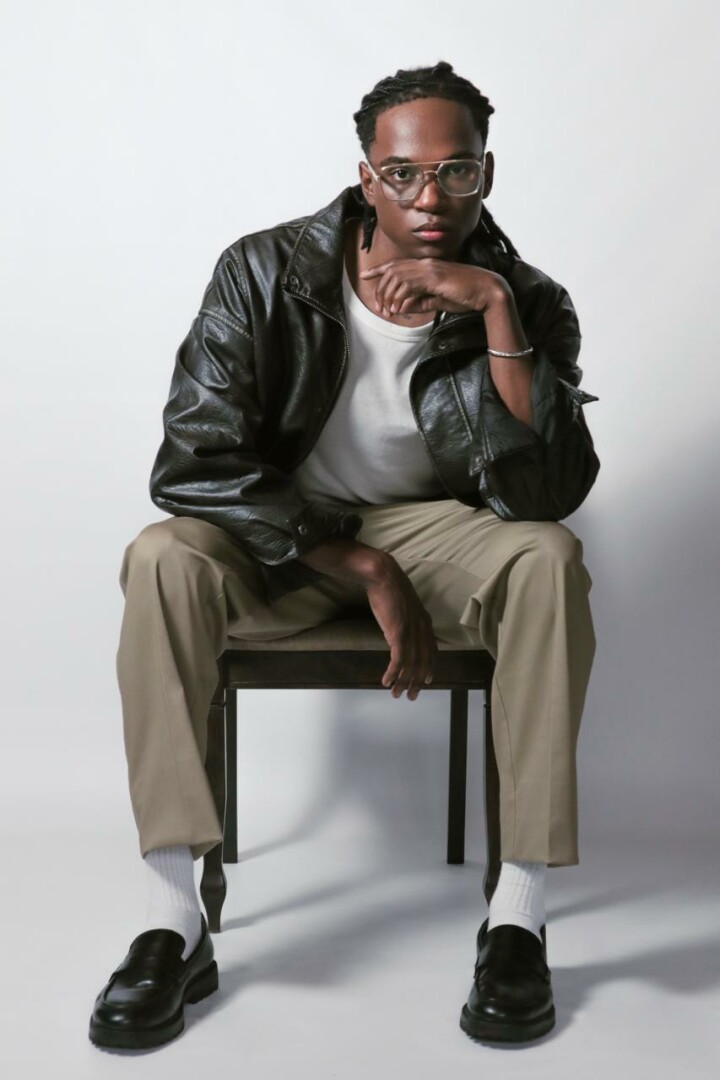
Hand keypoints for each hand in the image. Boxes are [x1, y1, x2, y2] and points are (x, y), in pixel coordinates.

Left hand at [359, 257, 506, 316]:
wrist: (487, 291)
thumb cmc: (467, 296)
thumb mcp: (438, 301)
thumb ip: (421, 302)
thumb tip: (404, 307)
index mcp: (427, 266)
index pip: (397, 264)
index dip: (379, 269)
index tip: (365, 275)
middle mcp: (426, 263)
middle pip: (393, 271)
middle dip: (380, 289)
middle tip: (378, 307)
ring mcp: (430, 268)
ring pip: (398, 278)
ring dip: (389, 296)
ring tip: (388, 312)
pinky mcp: (434, 277)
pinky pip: (409, 285)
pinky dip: (400, 298)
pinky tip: (399, 310)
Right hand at [364, 557, 437, 701]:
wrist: (383, 576)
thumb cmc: (390, 588)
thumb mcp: (404, 606)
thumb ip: (407, 619)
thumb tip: (402, 628)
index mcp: (425, 622)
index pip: (432, 651)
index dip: (429, 668)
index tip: (426, 680)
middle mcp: (422, 630)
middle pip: (422, 663)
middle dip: (416, 682)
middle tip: (410, 696)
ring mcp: (411, 632)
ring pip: (410, 665)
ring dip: (403, 682)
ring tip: (396, 694)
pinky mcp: (399, 634)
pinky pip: (398, 660)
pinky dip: (393, 673)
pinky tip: (386, 681)